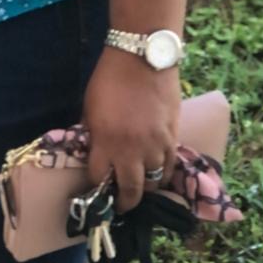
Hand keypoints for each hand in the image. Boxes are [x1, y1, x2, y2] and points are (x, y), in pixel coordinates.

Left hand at [82, 48, 180, 213]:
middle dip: (125, 202)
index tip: (97, 189)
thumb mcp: (90, 108)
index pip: (99, 178)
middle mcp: (131, 150)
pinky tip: (158, 174)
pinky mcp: (173, 136)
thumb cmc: (109, 79)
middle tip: (122, 204)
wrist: (143, 57)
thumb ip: (93, 134)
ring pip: (155, 181)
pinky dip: (163, 173)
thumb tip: (95, 151)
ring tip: (141, 189)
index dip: (97, 187)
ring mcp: (155, 144)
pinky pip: (170, 164)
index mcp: (105, 142)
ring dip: (147, 188)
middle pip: (131, 190)